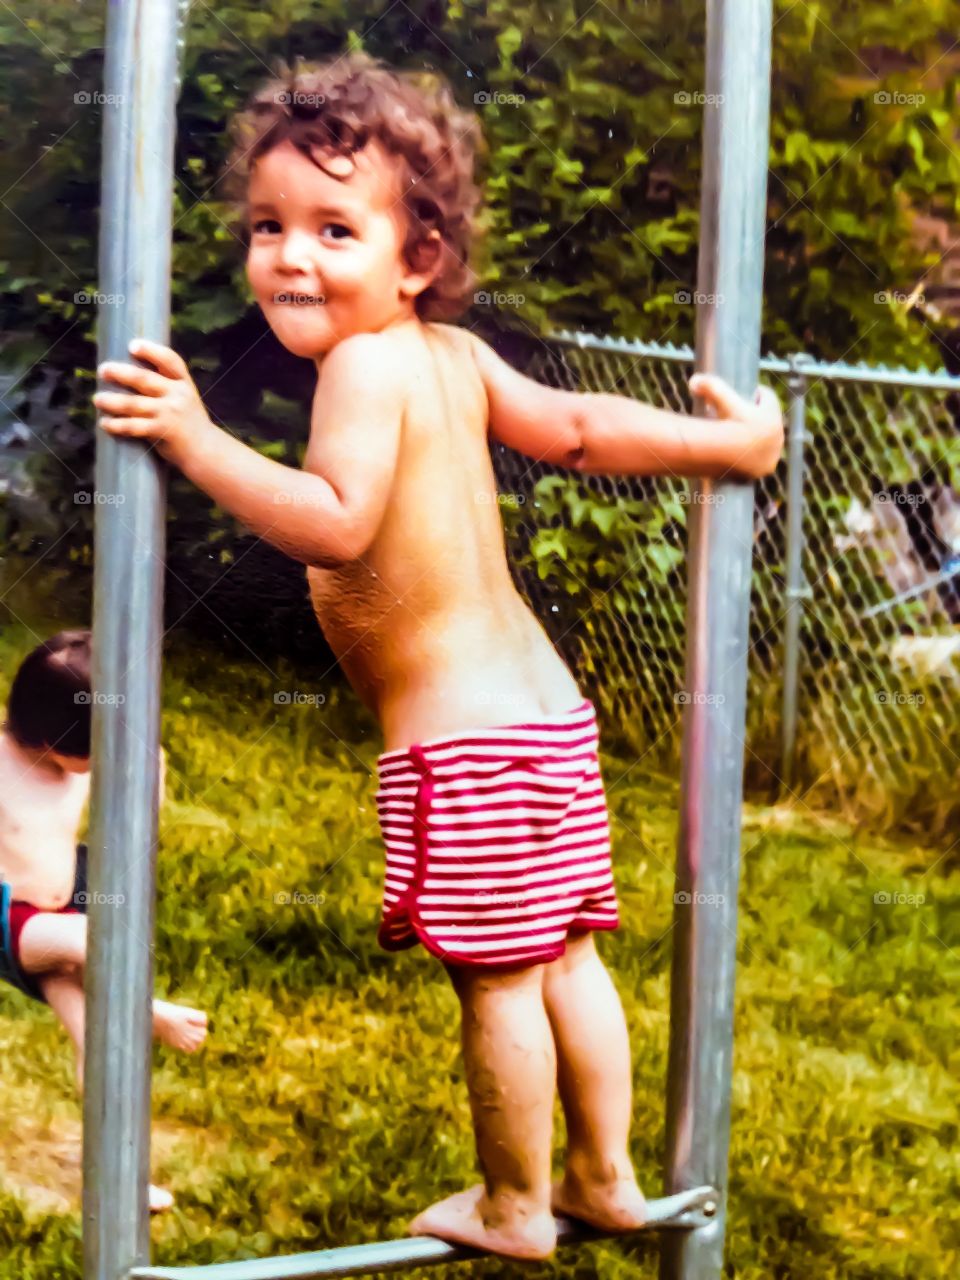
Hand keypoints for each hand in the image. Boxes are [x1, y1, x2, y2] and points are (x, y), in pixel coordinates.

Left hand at [94, 339, 217, 468]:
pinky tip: (104, 423)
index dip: (151, 351)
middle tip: (103, 370)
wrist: (206, 451)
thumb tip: (128, 374)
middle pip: (144, 379)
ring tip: (97, 399)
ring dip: (112, 401)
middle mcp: (178, 395)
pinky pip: (134, 426)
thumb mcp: (184, 398)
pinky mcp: (163, 431)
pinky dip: (117, 425)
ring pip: (134, 404)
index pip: (170, 360)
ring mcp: (170, 413)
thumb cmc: (188, 422)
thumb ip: (165, 386)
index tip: (132, 345)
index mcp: (184, 383)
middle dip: (120, 373)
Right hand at [688, 372, 783, 479]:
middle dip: (755, 418)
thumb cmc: (727, 424)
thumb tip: (695, 380)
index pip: (767, 397)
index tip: (745, 395)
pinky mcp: (766, 468)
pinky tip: (740, 456)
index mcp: (772, 415)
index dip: (756, 394)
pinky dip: (753, 457)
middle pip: (768, 420)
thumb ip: (710, 386)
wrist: (728, 456)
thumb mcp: (721, 400)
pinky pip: (761, 460)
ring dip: (755, 438)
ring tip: (737, 439)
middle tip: (736, 419)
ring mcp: (773, 452)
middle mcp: (778, 433)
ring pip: (766, 440)